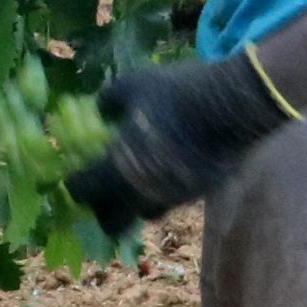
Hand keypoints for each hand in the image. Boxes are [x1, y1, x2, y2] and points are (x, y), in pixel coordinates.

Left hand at [67, 50, 293, 235]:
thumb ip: (109, 99)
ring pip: (145, 214)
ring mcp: (172, 197)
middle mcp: (142, 192)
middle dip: (105, 213)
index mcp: (117, 168)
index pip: (84, 191)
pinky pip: (172, 201)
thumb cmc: (176, 94)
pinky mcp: (197, 194)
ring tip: (138, 182)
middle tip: (103, 195)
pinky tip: (169, 170)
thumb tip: (101, 109)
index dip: (75, 186)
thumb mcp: (134, 84)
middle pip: (113, 222)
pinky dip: (164, 191)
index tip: (74, 178)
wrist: (232, 106)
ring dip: (136, 204)